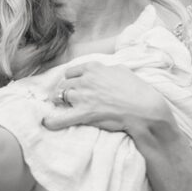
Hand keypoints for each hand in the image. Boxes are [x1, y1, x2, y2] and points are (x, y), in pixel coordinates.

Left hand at [42, 62, 170, 135]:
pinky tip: (46, 123)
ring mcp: (83, 96)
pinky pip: (61, 118)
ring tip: (66, 109)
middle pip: (65, 85)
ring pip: (61, 97)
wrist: (145, 110)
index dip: (72, 80)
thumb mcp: (121, 70)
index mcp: (93, 67)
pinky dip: (52, 121)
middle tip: (72, 100)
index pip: (71, 72)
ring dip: (63, 103)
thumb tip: (99, 70)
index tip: (74, 86)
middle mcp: (85, 80)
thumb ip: (106, 69)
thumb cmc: (137, 90)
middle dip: (67, 92)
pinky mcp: (84, 114)